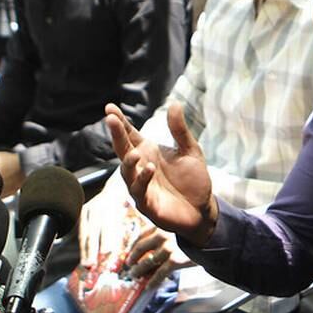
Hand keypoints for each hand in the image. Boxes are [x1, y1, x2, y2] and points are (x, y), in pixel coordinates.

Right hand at [105, 103, 216, 244]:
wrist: (203, 209)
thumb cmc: (194, 180)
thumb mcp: (190, 151)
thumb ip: (180, 130)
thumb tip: (175, 103)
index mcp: (148, 151)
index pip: (130, 134)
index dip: (120, 122)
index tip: (110, 108)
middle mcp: (140, 167)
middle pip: (123, 149)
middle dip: (116, 135)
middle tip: (111, 120)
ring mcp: (141, 185)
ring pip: (127, 172)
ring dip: (128, 162)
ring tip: (135, 153)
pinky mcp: (146, 203)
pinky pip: (139, 191)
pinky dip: (143, 180)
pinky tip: (150, 168)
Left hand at [125, 226, 192, 290]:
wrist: (214, 238)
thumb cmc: (198, 233)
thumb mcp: (181, 227)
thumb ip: (168, 232)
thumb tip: (155, 247)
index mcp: (163, 224)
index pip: (141, 234)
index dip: (133, 245)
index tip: (129, 252)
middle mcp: (163, 234)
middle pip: (140, 248)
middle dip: (132, 258)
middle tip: (128, 265)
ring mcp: (168, 247)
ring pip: (147, 261)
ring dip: (138, 270)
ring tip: (134, 276)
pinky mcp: (175, 260)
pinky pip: (159, 273)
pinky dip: (152, 281)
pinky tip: (148, 287)